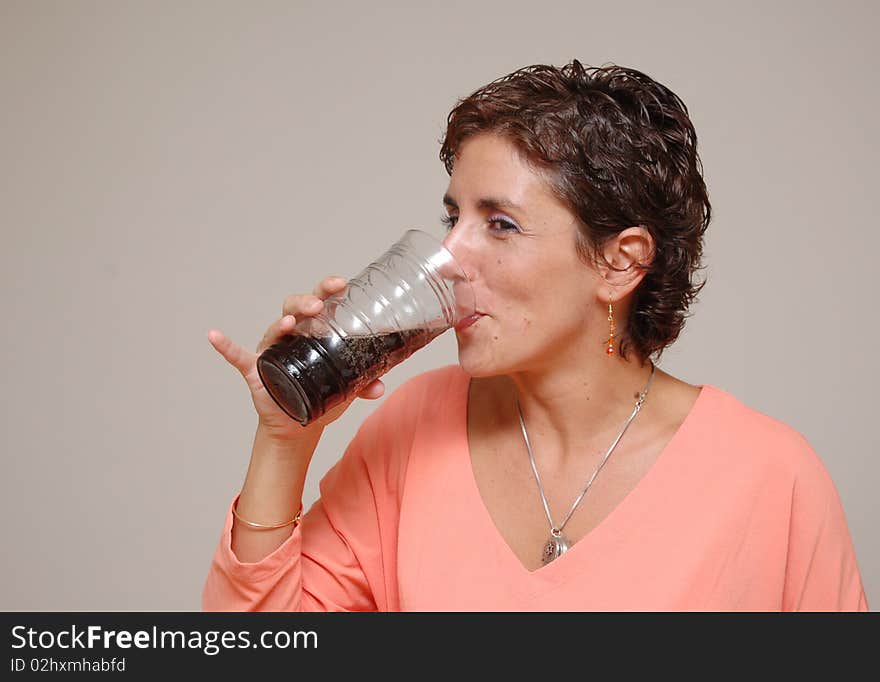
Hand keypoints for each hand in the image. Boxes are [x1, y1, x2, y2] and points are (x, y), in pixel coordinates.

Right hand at [207, 276, 385, 440]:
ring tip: (291, 324)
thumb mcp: (346, 388)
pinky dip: (225, 346)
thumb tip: (380, 388)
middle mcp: (291, 335)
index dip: (327, 290)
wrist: (300, 424)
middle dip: (305, 302)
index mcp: (314, 331)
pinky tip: (215, 336)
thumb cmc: (321, 395)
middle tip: (318, 305)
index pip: (320, 303)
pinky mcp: (256, 370)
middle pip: (294, 308)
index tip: (340, 283)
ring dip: (280, 324)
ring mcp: (272, 351)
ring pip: (273, 329)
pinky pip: (237, 356)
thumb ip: (364, 384)